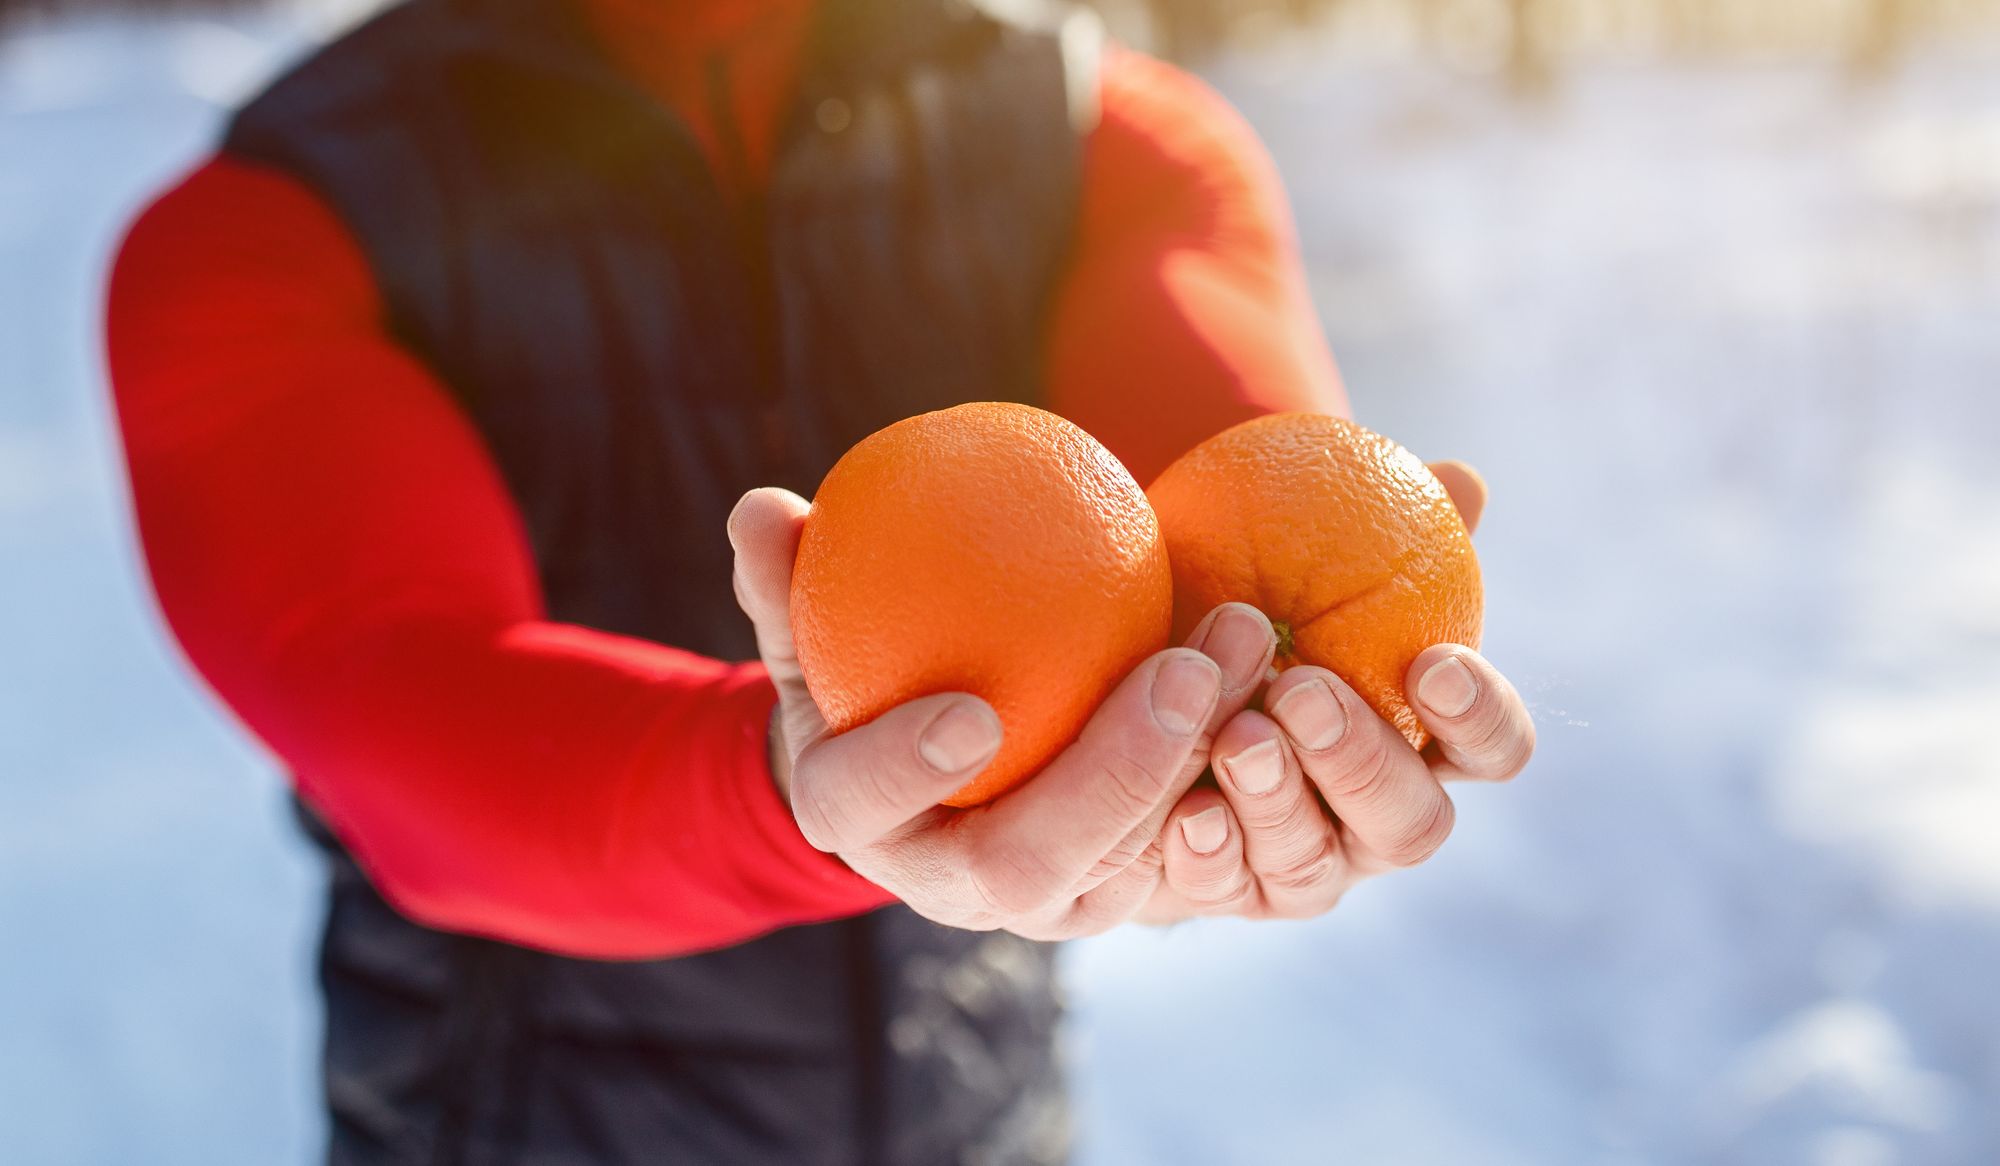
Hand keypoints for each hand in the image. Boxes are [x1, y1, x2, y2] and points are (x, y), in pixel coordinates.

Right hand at [728, 488, 1275, 940]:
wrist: (927, 774)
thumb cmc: (857, 679)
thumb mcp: (810, 627)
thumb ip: (785, 578)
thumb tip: (761, 509)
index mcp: (856, 819)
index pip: (862, 805)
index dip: (905, 766)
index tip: (967, 706)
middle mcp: (951, 886)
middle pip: (1029, 864)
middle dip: (1111, 776)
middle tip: (1179, 671)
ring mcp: (1048, 900)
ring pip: (1133, 856)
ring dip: (1200, 750)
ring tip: (1242, 637)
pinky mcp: (1124, 886)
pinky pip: (1189, 836)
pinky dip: (1233, 755)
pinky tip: (1270, 661)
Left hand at [1139, 459, 1533, 921]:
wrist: (1138, 672)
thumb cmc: (1244, 602)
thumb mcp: (1292, 553)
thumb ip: (1379, 525)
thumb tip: (1460, 477)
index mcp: (1427, 745)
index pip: (1492, 748)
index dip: (1478, 717)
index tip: (1431, 660)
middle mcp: (1378, 821)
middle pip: (1410, 823)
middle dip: (1360, 760)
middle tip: (1301, 693)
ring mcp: (1304, 868)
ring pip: (1313, 861)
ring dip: (1276, 798)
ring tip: (1233, 736)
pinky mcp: (1224, 890)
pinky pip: (1221, 886)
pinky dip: (1209, 850)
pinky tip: (1181, 809)